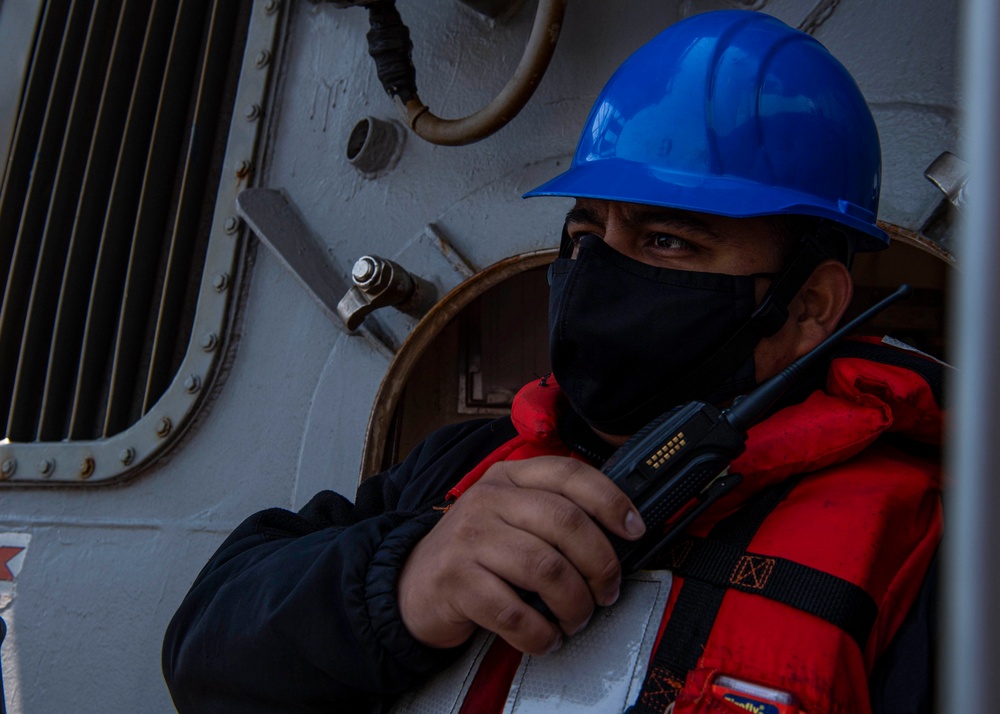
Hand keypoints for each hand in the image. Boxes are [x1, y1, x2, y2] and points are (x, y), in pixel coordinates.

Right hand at [397, 456, 644, 654]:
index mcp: (509, 478)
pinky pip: (516, 613)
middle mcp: (489, 500)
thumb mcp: (509, 515)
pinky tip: (547, 638)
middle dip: (600, 564)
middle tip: (607, 591)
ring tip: (576, 618)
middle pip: (566, 522)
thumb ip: (553, 512)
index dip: (610, 501)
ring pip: (546, 568)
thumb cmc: (476, 553)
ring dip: (575, 603)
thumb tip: (619, 535)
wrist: (411, 583)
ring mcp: (470, 538)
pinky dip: (542, 634)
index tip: (633, 530)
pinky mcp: (456, 581)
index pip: (569, 474)